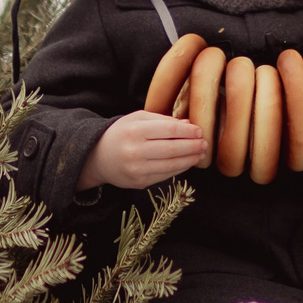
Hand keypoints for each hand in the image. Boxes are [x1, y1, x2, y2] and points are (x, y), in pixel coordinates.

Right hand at [79, 111, 204, 191]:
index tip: (199, 130)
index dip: (188, 131)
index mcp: (134, 131)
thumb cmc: (121, 133)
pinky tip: (188, 162)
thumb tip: (188, 124)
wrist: (98, 157)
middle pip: (172, 149)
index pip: (169, 130)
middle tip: (205, 143)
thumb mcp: (137, 119)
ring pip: (171, 165)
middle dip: (192, 146)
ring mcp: (136, 169)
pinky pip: (165, 176)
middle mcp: (134, 151)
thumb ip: (163, 120)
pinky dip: (179, 169)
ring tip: (201, 153)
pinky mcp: (139, 183)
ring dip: (190, 160)